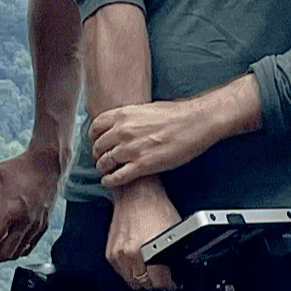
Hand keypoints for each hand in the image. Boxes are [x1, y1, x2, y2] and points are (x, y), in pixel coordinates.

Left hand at [0, 148, 62, 263]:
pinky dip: (16, 252)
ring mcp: (37, 225)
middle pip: (4, 254)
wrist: (48, 163)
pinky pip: (29, 246)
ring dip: (1, 258)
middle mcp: (26, 221)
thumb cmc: (20, 167)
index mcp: (11, 210)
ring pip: (17, 253)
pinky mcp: (43, 225)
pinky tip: (6, 248)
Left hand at [91, 97, 223, 187]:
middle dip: (98, 155)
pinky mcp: (142, 165)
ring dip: (103, 169)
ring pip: (104, 163)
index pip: (96, 128)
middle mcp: (123, 131)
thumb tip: (125, 124)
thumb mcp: (147, 108)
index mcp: (124, 115)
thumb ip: (131, 117)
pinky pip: (117, 177)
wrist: (196, 122)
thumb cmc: (178, 114)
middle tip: (102, 159)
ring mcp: (131, 149)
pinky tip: (109, 182)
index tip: (97, 143)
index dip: (94, 138)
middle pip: (98, 147)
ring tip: (105, 172)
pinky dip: (109, 181)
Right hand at [104, 180, 181, 290]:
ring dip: (140, 279)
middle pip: (143, 283)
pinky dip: (129, 272)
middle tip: (161, 278)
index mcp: (145, 250)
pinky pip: (120, 271)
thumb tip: (177, 267)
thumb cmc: (155, 207)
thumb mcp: (174, 231)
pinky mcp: (110, 252)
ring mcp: (117, 254)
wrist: (136, 193)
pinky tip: (137, 265)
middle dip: (154, 283)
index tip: (171, 283)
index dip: (167, 284)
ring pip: (130, 281)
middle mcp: (129, 254)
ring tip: (150, 273)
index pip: (157, 282)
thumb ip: (175, 252)